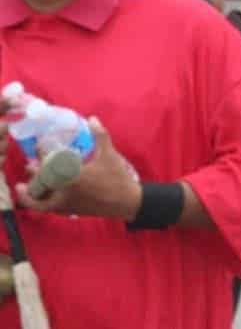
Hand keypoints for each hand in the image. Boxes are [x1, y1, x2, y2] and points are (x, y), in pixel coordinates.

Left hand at [16, 117, 140, 219]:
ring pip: (39, 203)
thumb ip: (100, 136)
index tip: (39, 145)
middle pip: (39, 185)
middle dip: (33, 174)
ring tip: (24, 187)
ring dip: (31, 195)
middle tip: (29, 165)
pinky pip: (49, 209)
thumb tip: (93, 119)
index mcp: (72, 178)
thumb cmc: (117, 177)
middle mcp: (64, 194)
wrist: (126, 202)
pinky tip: (43, 197)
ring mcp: (66, 205)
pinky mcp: (70, 211)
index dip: (41, 155)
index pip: (48, 166)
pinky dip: (42, 204)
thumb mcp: (109, 155)